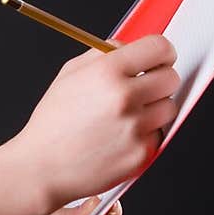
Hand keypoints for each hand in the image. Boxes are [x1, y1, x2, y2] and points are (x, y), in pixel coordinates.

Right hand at [16, 34, 179, 210]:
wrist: (42, 167)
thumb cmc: (52, 125)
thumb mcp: (68, 75)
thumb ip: (101, 55)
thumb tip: (127, 47)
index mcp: (106, 72)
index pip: (159, 47)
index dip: (162, 52)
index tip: (160, 59)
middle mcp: (124, 98)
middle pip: (171, 78)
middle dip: (159, 80)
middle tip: (144, 88)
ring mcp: (135, 127)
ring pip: (168, 107)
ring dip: (154, 109)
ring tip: (126, 116)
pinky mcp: (141, 153)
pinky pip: (158, 135)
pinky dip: (145, 135)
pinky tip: (120, 137)